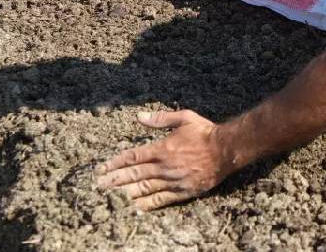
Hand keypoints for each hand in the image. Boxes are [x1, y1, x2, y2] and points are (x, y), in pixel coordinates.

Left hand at [95, 109, 234, 209]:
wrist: (227, 150)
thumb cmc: (205, 132)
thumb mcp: (184, 118)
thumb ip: (161, 119)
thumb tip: (139, 117)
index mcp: (162, 148)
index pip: (133, 157)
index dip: (115, 163)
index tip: (101, 168)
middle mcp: (164, 166)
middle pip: (134, 174)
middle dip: (114, 180)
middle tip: (98, 186)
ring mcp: (173, 180)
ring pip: (144, 188)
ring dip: (126, 193)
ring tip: (111, 197)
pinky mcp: (183, 191)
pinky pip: (161, 200)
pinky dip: (147, 204)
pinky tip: (135, 207)